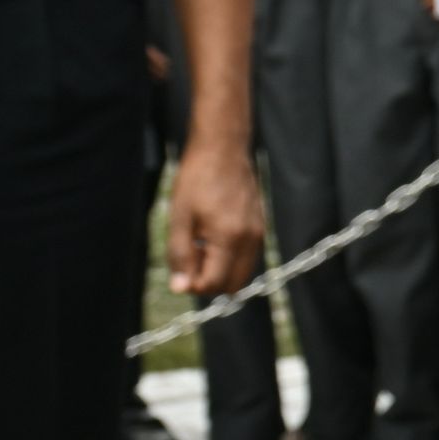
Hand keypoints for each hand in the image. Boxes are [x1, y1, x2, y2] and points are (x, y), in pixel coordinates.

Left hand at [169, 143, 266, 297]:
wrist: (223, 150)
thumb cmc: (196, 181)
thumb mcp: (179, 219)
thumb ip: (180, 255)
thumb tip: (180, 289)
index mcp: (230, 238)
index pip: (215, 283)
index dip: (192, 285)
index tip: (177, 270)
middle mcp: (251, 240)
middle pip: (233, 285)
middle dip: (209, 282)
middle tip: (188, 261)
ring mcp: (259, 233)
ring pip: (242, 273)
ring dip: (219, 271)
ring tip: (198, 247)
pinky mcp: (260, 226)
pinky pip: (247, 257)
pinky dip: (229, 259)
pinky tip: (211, 239)